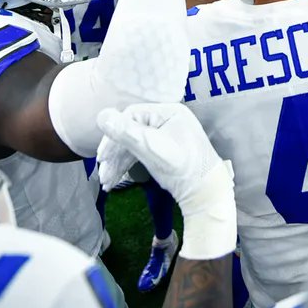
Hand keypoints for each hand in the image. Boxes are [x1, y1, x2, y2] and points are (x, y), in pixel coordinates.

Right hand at [97, 104, 220, 201]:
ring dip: (117, 163)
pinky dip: (126, 166)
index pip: (132, 116)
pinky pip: (139, 154)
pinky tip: (115, 179)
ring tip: (106, 182)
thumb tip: (102, 116)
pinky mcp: (163, 151)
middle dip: (114, 153)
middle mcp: (167, 120)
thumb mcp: (153, 150)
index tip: (103, 156)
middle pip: (131, 131)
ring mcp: (166, 136)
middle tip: (102, 171)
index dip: (114, 134)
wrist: (206, 195)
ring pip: (133, 145)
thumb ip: (127, 133)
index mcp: (169, 112)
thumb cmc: (185, 169)